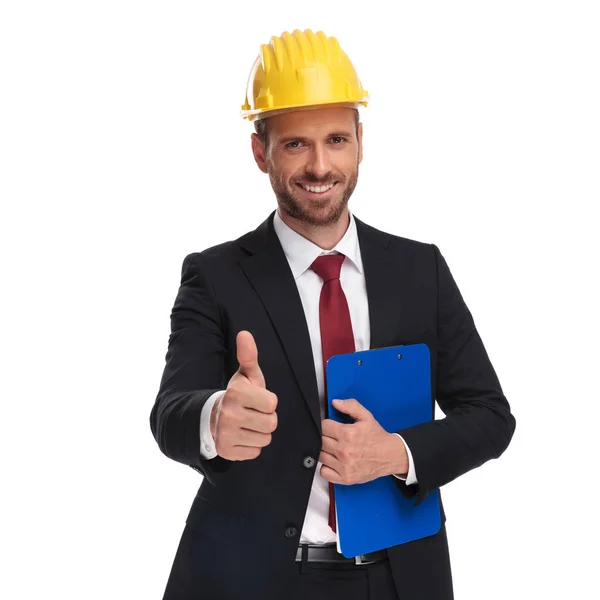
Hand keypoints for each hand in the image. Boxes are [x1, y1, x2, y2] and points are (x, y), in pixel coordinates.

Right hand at [211, 331, 277, 460]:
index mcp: (236, 393)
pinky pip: (255, 452)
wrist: (213, 417)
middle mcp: (229, 414)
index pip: (272, 404)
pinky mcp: (226, 451)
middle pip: (271, 423)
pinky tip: (242, 435)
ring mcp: (226, 434)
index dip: (268, 402)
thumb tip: (245, 333)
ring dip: (260, 433)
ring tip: (248, 424)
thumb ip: (249, 355)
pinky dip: (252, 445)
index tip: (257, 400)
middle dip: (266, 418)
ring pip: (265, 439)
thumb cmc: (238, 395)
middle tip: (254, 413)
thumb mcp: (245, 375)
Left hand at [320, 399, 407, 484]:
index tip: (330, 427)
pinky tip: (333, 461)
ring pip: (320, 456)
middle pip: (320, 441)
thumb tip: (335, 402)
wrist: (391, 456)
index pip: (323, 427)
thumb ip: (350, 406)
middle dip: (325, 437)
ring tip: (334, 449)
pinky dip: (326, 467)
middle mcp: (344, 451)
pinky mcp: (345, 478)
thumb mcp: (366, 416)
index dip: (326, 425)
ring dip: (325, 451)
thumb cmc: (377, 437)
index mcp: (348, 434)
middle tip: (333, 437)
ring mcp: (344, 466)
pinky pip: (324, 472)